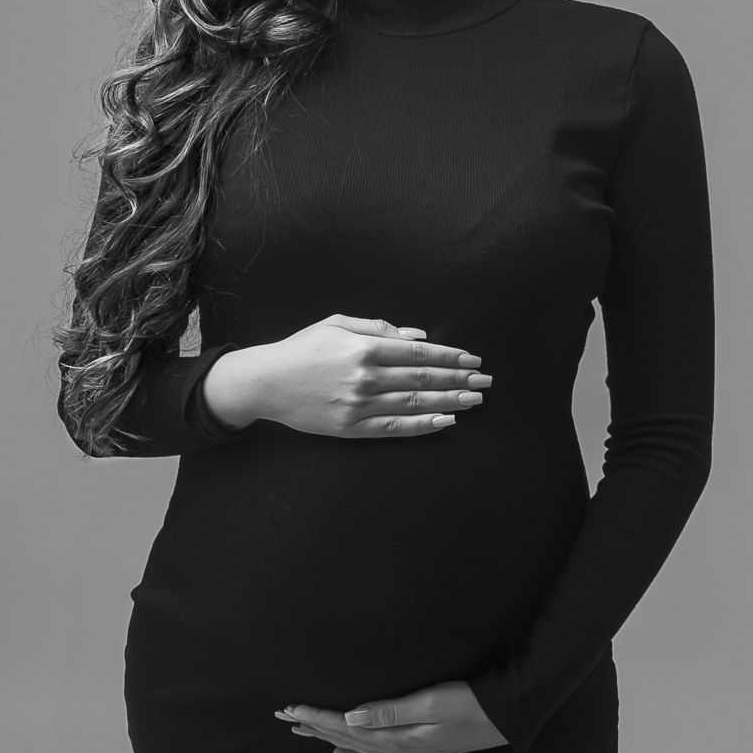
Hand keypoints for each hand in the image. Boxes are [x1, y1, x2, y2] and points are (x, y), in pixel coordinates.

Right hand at [203, 315, 491, 435]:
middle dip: (459, 379)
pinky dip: (423, 425)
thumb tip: (418, 336)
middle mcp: (366, 377)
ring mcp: (359, 405)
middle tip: (486, 381)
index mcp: (363, 348)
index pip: (419, 353)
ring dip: (450, 401)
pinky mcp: (352, 428)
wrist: (265, 383)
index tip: (472, 358)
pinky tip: (446, 421)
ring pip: (415, 403)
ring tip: (475, 400)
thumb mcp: (337, 324)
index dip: (450, 356)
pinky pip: (395, 428)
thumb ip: (379, 328)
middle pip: (423, 378)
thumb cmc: (302, 348)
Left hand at [275, 680, 507, 752]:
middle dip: (315, 728)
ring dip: (328, 739)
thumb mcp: (430, 702)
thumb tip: (351, 718)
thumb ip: (390, 711)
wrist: (503, 718)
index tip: (292, 709)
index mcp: (397, 739)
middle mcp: (397, 751)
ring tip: (303, 732)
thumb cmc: (470, 704)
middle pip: (345, 740)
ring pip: (355, 749)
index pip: (346, 728)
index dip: (318, 718)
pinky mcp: (414, 750)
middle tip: (286, 718)